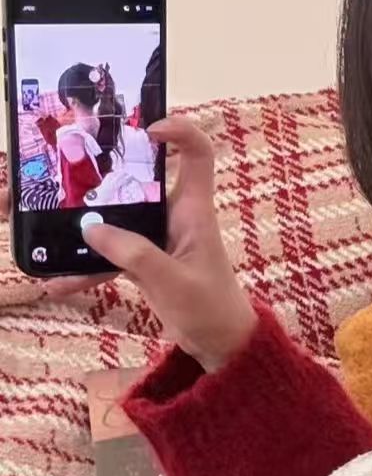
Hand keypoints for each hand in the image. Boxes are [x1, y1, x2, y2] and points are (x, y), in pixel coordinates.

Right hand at [1, 117, 256, 371]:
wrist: (222, 346)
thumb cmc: (212, 309)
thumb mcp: (173, 282)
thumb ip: (134, 255)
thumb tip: (91, 230)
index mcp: (194, 211)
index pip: (197, 155)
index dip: (179, 132)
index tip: (147, 130)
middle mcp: (175, 217)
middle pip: (139, 180)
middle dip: (103, 174)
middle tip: (64, 174)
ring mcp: (158, 238)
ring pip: (117, 218)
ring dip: (85, 227)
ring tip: (46, 231)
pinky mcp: (146, 262)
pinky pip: (111, 255)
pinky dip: (87, 267)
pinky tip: (58, 281)